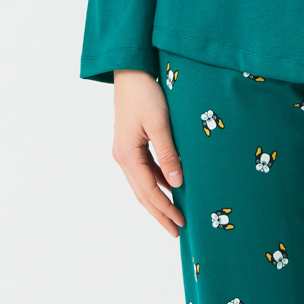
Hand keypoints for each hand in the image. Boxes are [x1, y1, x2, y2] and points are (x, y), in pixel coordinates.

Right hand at [112, 70, 185, 234]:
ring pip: (142, 185)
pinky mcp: (131, 146)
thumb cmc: (147, 95)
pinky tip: (171, 189)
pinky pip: (145, 172)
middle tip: (177, 231)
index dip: (165, 209)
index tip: (181, 224)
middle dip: (160, 213)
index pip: (148, 191)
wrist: (131, 72)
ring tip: (175, 216)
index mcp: (127, 155)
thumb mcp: (160, 124)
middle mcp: (122, 157)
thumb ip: (168, 155)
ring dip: (158, 201)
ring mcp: (125, 152)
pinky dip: (157, 184)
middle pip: (142, 194)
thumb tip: (176, 184)